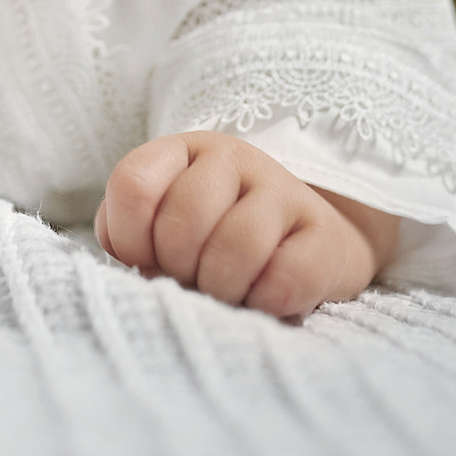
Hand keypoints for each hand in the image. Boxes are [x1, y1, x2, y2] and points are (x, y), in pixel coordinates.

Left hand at [95, 131, 398, 315]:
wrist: (303, 245)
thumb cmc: (216, 242)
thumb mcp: (163, 229)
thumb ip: (132, 239)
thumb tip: (141, 267)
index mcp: (183, 152)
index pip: (134, 184)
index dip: (129, 238)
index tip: (147, 260)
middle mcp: (233, 159)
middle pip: (183, 221)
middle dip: (179, 270)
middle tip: (193, 281)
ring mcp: (283, 190)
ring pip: (237, 246)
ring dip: (223, 289)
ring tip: (227, 295)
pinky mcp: (325, 233)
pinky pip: (288, 277)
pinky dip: (266, 303)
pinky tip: (263, 300)